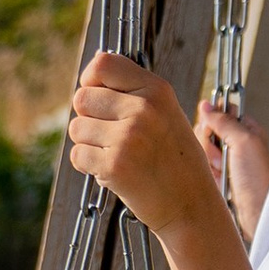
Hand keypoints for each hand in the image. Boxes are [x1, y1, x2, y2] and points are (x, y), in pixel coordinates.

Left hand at [66, 51, 224, 240]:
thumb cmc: (176, 160)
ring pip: (76, 127)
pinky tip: (113, 171)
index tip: (98, 96)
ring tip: (117, 155)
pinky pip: (77, 154)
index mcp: (157, 90)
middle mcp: (144, 109)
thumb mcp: (167, 113)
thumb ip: (133, 90)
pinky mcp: (114, 165)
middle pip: (82, 97)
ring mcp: (128, 137)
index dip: (91, 80)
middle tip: (112, 135)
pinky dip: (88, 165)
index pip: (102, 64)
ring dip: (89, 143)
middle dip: (89, 117)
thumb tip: (95, 63)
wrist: (191, 206)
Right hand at [198, 99, 268, 233]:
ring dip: (208, 159)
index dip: (213, 118)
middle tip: (221, 155)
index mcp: (248, 130)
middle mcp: (238, 144)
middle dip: (209, 142)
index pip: (222, 112)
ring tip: (222, 170)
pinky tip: (217, 179)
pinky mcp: (219, 177)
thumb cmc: (257, 179)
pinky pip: (203, 166)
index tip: (212, 127)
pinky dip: (207, 172)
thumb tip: (207, 105)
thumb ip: (224, 120)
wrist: (256, 214)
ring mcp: (227, 161)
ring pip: (203, 148)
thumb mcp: (243, 141)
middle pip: (208, 130)